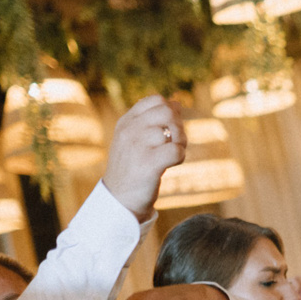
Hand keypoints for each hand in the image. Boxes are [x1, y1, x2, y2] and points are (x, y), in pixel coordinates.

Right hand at [102, 95, 184, 221]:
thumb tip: (176, 103)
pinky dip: (180, 156)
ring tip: (172, 156)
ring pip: (174, 130)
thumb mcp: (135, 139)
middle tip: (175, 142)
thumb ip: (152, 121)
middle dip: (179, 126)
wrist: (119, 199)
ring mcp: (137, 146)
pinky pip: (176, 150)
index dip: (170, 111)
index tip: (168, 129)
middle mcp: (129, 130)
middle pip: (167, 111)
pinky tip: (172, 164)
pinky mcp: (148, 164)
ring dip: (181, 144)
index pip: (155, 100)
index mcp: (126, 122)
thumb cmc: (132, 168)